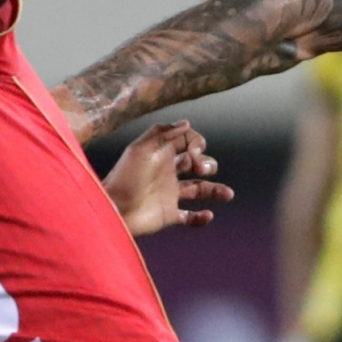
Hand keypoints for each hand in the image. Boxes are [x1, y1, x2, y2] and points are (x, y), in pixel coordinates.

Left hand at [106, 120, 233, 237]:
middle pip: (197, 163)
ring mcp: (170, 193)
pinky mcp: (169, 214)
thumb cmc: (125, 178)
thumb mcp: (140, 149)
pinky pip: (190, 216)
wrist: (114, 209)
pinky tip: (208, 215)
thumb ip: (163, 134)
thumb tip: (187, 124)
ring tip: (228, 194)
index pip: (188, 141)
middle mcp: (168, 172)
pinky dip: (201, 217)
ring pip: (200, 189)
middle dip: (206, 163)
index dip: (197, 143)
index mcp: (162, 154)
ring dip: (215, 190)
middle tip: (201, 169)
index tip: (195, 153)